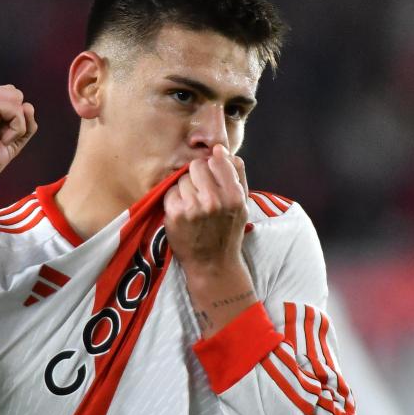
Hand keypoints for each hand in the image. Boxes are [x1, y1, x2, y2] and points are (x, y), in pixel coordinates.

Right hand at [0, 85, 37, 186]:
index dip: (13, 119)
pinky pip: (16, 110)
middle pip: (15, 94)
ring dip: (16, 125)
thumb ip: (22, 123)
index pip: (10, 96)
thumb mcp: (9, 140)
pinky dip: (16, 130)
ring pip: (17, 99)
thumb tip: (29, 106)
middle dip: (16, 119)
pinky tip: (0, 141)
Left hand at [165, 146, 257, 334]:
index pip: (217, 159)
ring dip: (185, 188)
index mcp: (234, 195)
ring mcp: (193, 208)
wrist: (213, 265)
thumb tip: (222, 149)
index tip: (211, 178)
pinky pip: (171, 191)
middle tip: (201, 193)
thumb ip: (237, 174)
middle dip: (197, 176)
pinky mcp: (175, 214)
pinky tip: (183, 212)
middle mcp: (214, 200)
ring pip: (182, 178)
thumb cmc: (228, 231)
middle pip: (197, 166)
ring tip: (193, 205)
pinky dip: (174, 199)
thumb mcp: (242, 203)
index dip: (212, 166)